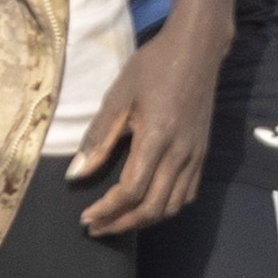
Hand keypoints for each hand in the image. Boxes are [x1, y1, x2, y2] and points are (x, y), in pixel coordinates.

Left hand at [62, 12, 226, 238]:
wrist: (197, 49)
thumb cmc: (153, 66)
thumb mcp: (119, 96)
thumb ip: (98, 137)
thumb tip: (76, 174)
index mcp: (156, 139)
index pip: (131, 191)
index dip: (107, 210)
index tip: (85, 216)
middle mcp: (179, 154)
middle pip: (152, 207)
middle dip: (122, 223)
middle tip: (97, 227)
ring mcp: (194, 156)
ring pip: (172, 206)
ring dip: (144, 220)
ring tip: (118, 221)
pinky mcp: (202, 154)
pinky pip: (186, 194)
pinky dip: (166, 208)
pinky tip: (148, 205)